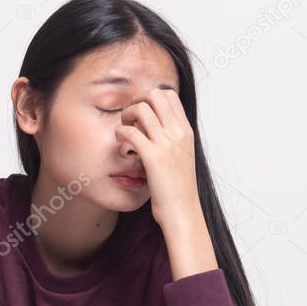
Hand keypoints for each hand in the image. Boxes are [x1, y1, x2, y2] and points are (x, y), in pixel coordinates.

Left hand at [113, 88, 199, 228]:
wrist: (182, 210)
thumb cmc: (178, 187)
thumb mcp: (182, 156)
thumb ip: (172, 139)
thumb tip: (155, 127)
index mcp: (186, 131)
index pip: (169, 95)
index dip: (149, 98)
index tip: (140, 114)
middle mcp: (178, 133)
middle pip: (154, 95)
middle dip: (136, 102)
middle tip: (130, 120)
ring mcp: (166, 144)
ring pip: (140, 109)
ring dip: (126, 117)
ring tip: (123, 133)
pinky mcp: (153, 157)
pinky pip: (130, 133)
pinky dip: (121, 136)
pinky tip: (122, 148)